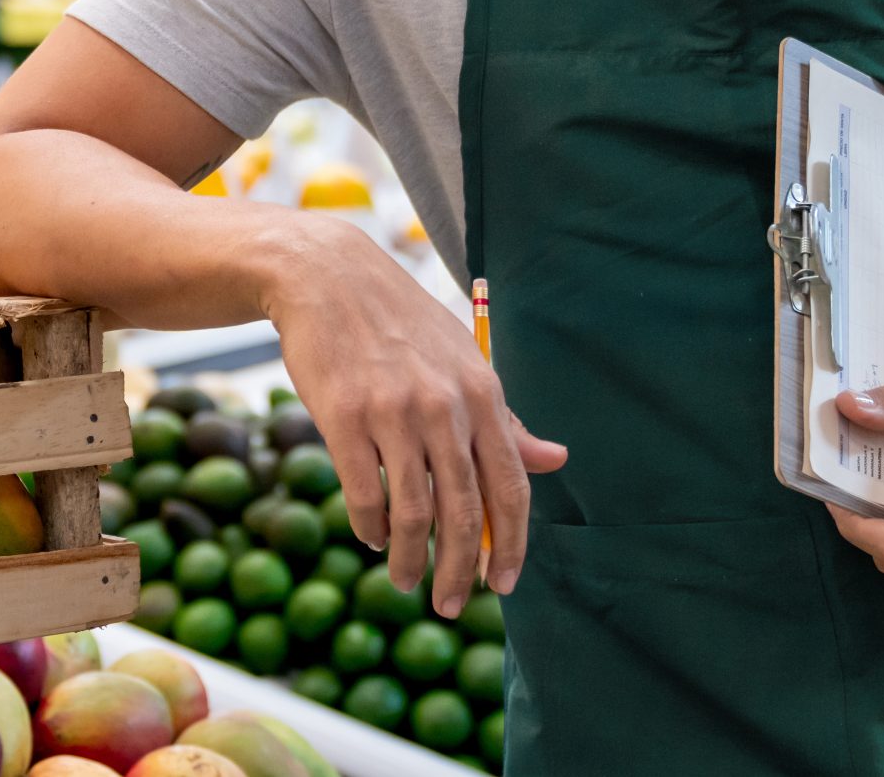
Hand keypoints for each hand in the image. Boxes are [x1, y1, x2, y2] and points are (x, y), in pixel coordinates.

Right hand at [262, 222, 565, 617]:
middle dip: (461, 572)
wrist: (326, 277)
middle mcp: (444, 405)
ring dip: (411, 561)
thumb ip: (506, 419)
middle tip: (452, 606)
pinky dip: (371, 528)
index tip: (503, 586)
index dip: (511, 545)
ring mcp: (393, 412)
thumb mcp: (463, 362)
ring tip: (407, 584)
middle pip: (465, 513)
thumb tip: (556, 459)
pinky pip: (365, 494)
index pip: (511, 487)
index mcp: (482, 393)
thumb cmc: (400, 324)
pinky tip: (373, 537)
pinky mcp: (344, 417)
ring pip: (414, 514)